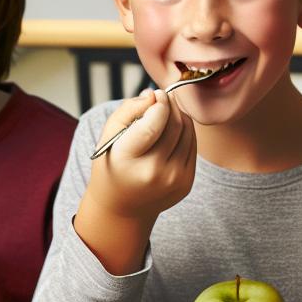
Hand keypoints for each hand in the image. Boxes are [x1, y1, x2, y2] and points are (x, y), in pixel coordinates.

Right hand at [84, 89, 195, 221]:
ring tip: (167, 112)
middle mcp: (154, 172)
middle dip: (171, 106)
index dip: (160, 104)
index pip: (153, 124)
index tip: (158, 94)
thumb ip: (128, 110)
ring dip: (180, 116)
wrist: (123, 206)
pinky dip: (186, 133)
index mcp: (128, 159)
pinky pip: (192, 147)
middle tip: (164, 97)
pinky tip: (173, 130)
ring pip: (188, 134)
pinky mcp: (186, 183)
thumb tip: (153, 95)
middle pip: (174, 126)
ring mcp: (174, 180)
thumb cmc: (114, 164)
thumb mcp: (109, 136)